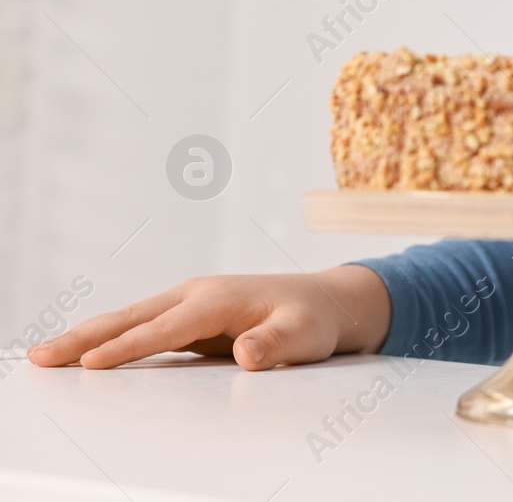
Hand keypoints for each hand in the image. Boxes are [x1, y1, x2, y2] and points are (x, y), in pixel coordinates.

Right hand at [26, 266, 391, 370]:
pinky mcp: (187, 316)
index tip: (90, 362)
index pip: (165, 328)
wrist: (324, 301)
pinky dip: (108, 339)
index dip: (128, 347)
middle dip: (85, 337)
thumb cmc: (313, 320)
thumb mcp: (305, 334)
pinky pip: (140, 328)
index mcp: (219, 299)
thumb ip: (276, 343)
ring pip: (130, 320)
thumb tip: (247, 353)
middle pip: (133, 318)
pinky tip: (81, 355)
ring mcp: (189, 303)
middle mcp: (196, 295)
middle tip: (41, 356)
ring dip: (86, 337)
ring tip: (44, 357)